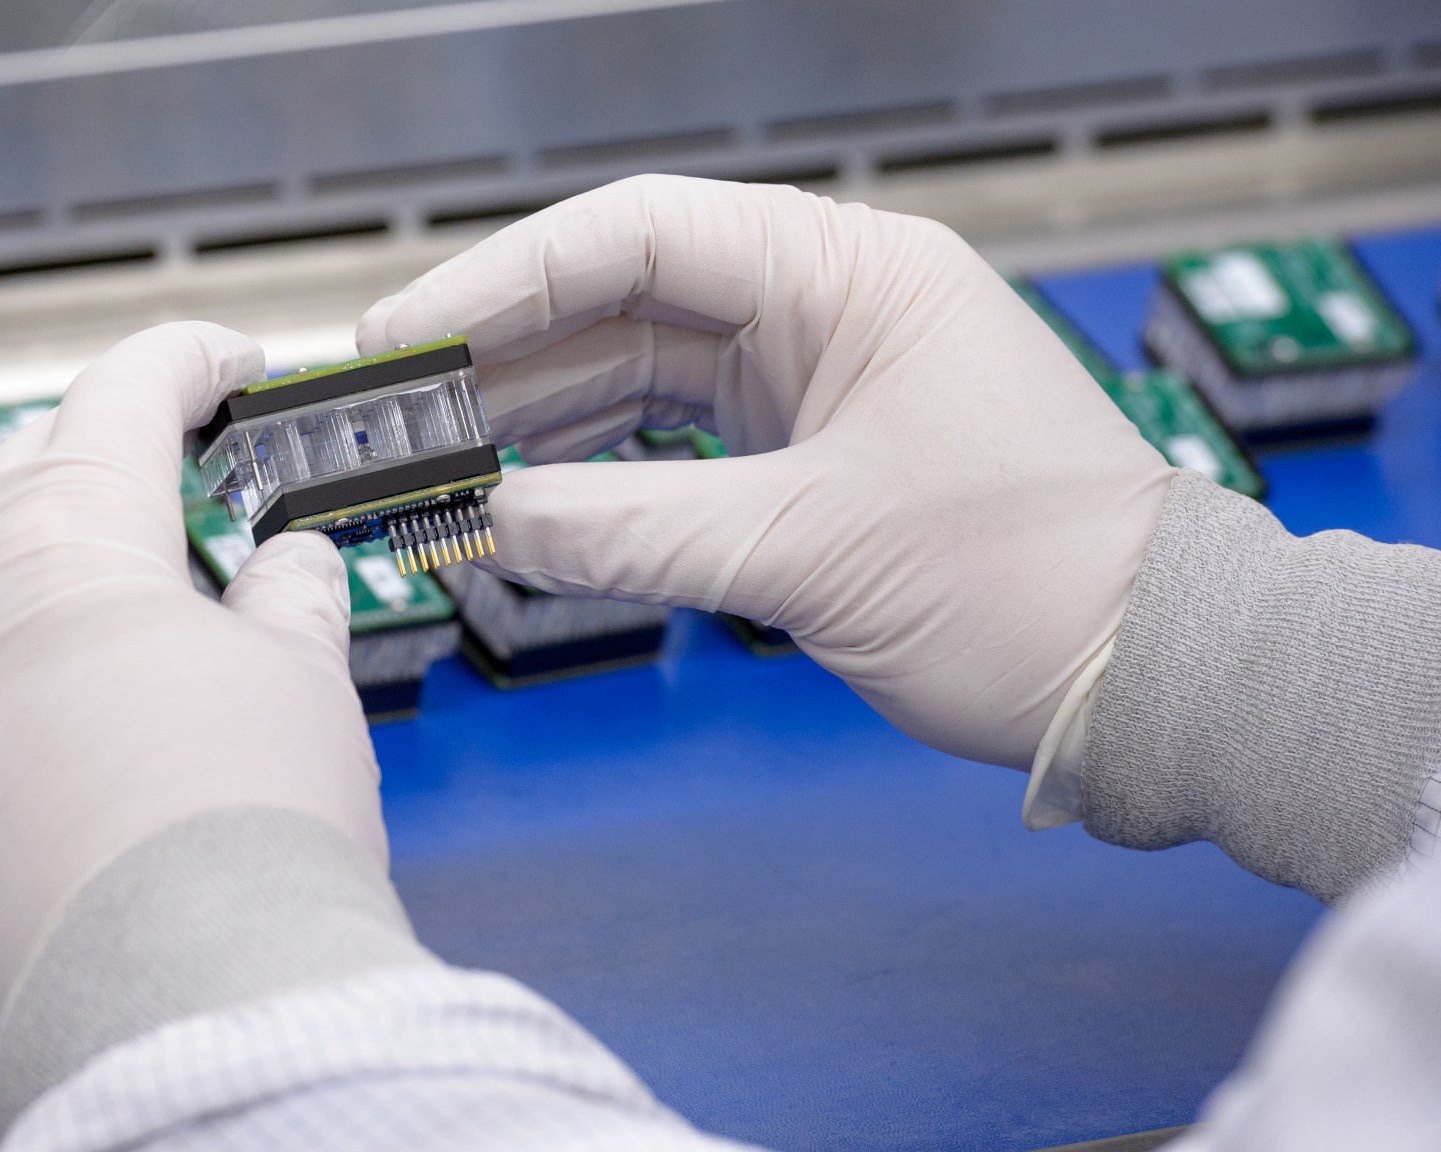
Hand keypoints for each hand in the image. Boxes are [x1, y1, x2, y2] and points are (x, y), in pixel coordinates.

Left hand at [0, 322, 383, 1073]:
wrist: (180, 1015)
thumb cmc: (247, 837)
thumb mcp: (300, 680)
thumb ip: (289, 598)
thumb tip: (288, 570)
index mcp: (69, 546)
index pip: (119, 402)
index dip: (184, 364)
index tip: (228, 361)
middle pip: (23, 488)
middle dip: (101, 462)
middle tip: (176, 471)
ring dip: (49, 593)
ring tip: (136, 630)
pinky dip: (0, 703)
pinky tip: (67, 749)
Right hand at [358, 175, 1172, 769]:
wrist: (1140, 679)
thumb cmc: (1034, 584)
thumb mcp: (807, 549)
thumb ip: (627, 532)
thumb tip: (488, 527)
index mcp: (849, 274)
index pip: (640, 235)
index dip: (505, 277)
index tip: (410, 328)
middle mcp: (826, 307)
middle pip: (624, 301)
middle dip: (505, 354)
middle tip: (397, 406)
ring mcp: (814, 379)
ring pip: (637, 374)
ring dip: (537, 418)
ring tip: (437, 458)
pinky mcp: (807, 453)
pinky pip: (671, 442)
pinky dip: (595, 472)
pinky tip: (524, 495)